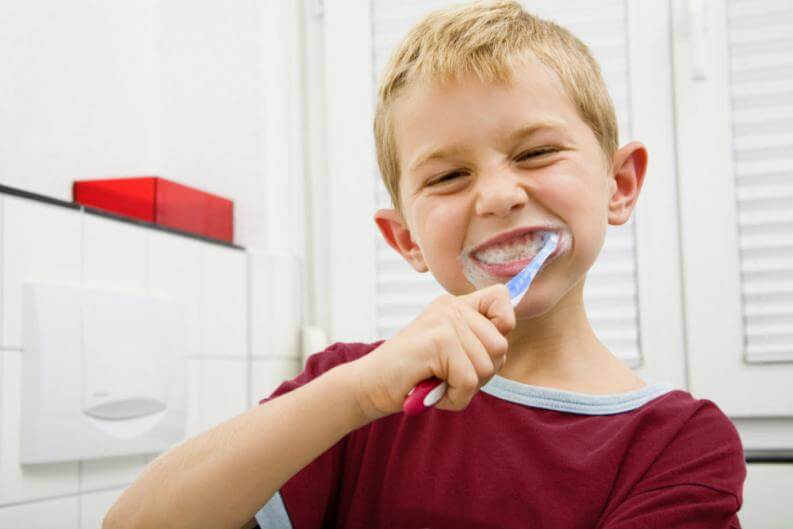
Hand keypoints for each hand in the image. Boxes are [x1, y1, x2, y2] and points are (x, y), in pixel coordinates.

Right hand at [344, 284, 515, 421]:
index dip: (502, 325)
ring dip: (465, 389)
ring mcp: (444, 322)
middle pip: (501, 346)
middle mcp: (450, 307)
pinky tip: (432, 392)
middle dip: (481, 373)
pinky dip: (454, 398)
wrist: (369, 385)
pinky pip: (468, 381)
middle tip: (449, 376)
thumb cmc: (411, 373)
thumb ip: (475, 340)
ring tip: (437, 383)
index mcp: (454, 305)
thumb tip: (506, 339)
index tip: (478, 347)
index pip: (501, 297)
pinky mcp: (438, 342)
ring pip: (486, 367)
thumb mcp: (448, 350)